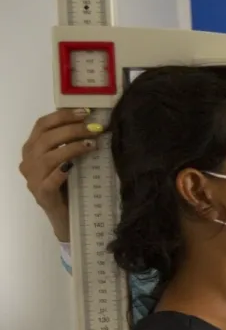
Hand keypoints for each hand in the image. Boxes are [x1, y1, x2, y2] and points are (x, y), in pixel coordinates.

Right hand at [19, 109, 102, 239]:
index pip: (42, 125)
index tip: (85, 112)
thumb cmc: (67, 185)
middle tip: (94, 129)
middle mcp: (28, 161)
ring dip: (72, 148)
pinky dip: (61, 172)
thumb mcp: (66, 160)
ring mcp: (33, 179)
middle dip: (72, 130)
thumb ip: (69, 144)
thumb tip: (92, 124)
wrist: (64, 216)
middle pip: (46, 138)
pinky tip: (73, 166)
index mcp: (32, 149)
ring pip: (49, 157)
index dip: (62, 116)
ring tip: (92, 145)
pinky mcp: (42, 195)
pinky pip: (50, 180)